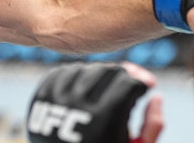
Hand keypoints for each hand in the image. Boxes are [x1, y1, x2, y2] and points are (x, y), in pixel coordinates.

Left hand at [27, 61, 160, 142]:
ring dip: (99, 74)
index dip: (141, 83)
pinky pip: (60, 72)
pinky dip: (75, 75)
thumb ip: (153, 125)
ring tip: (106, 88)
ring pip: (83, 68)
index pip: (129, 83)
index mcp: (104, 124)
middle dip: (122, 75)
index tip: (144, 88)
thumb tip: (155, 94)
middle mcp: (76, 110)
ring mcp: (54, 103)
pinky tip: (86, 86)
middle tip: (127, 85)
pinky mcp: (38, 100)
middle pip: (106, 71)